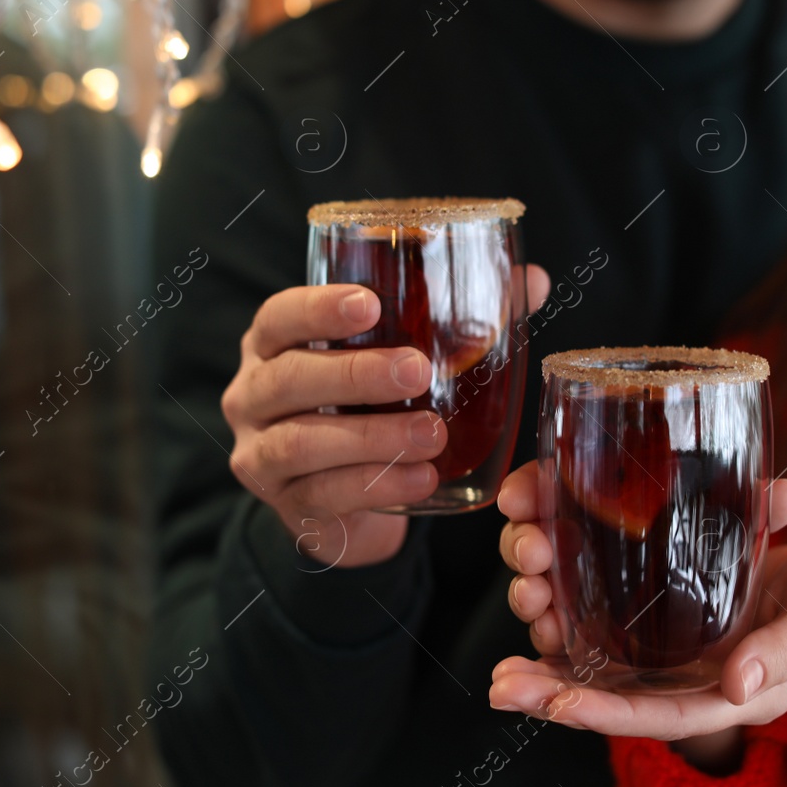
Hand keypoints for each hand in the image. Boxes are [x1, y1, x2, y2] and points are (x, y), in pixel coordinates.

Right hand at [223, 267, 548, 568]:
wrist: (349, 498)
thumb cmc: (374, 406)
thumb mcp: (401, 358)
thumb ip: (461, 317)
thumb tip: (533, 280)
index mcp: (275, 345)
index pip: (279, 317)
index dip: (317, 309)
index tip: (371, 304)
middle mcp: (253, 396)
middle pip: (288, 379)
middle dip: (354, 374)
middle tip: (417, 370)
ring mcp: (260, 455)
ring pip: (301, 444)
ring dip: (370, 437)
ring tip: (432, 433)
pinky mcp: (286, 506)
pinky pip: (323, 496)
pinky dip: (375, 485)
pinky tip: (423, 478)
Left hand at [491, 464, 786, 765]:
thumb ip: (786, 650)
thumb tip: (736, 685)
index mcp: (734, 692)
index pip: (658, 714)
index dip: (602, 712)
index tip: (552, 703)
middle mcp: (697, 680)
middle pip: (616, 697)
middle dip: (554, 692)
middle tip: (500, 682)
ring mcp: (682, 652)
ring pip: (605, 665)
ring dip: (551, 659)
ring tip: (502, 661)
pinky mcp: (674, 617)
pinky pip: (614, 628)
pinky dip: (573, 618)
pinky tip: (537, 602)